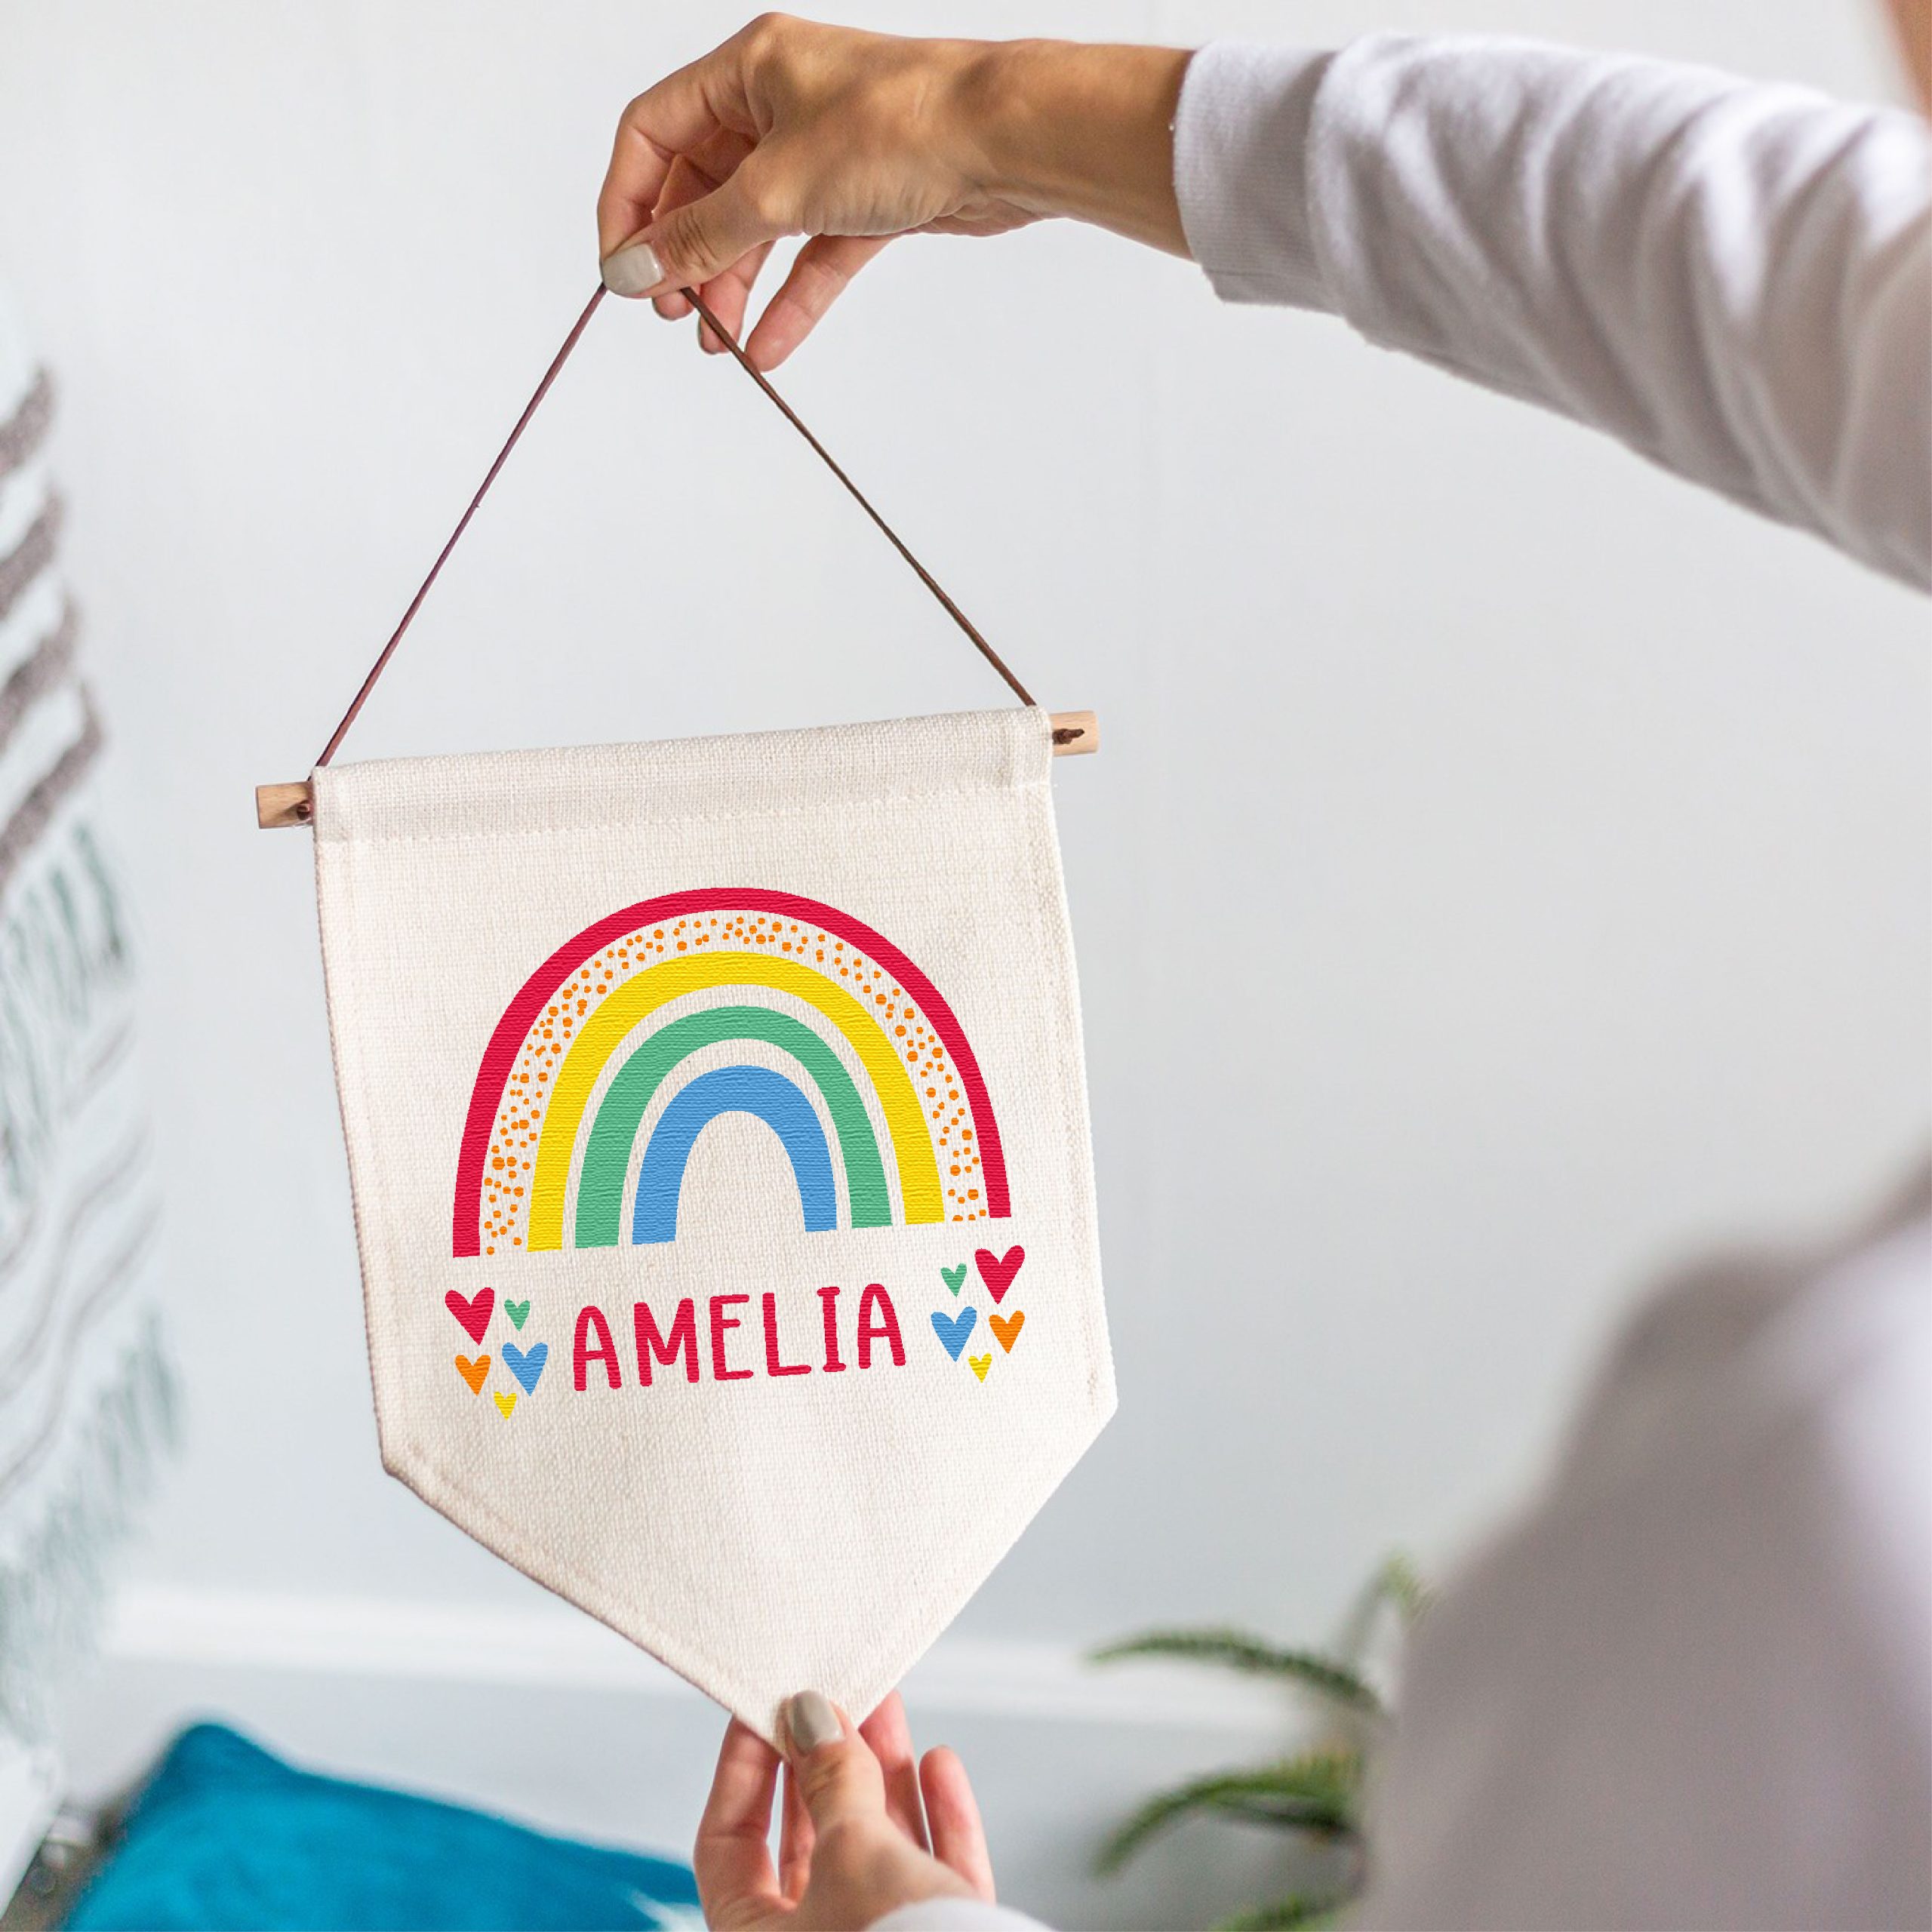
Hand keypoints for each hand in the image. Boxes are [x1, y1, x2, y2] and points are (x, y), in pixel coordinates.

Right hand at [597, 14, 1190, 367]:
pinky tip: (768, 346)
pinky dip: (790, 299)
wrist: (1005, 143)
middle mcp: (782, 101)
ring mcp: (826, 151)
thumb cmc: (902, 126)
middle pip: (704, 183)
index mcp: (747, 69)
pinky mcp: (869, 196)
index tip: (621, 268)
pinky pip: (812, 254)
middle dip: (682, 251)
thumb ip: (698, 236)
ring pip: (758, 225)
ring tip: (715, 338)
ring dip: (732, 283)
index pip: (653, 131)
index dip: (628, 201)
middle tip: (670, 311)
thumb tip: (634, 269)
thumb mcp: (775, 189)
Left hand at [695, 1689, 994, 1929]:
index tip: (766, 1706)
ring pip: (876, 1849)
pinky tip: (940, 1763)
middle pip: (808, 1841)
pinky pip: (931, 1875)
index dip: (744, 1768)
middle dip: (828, 1762)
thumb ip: (831, 1778)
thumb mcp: (851, 1850)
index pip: (727, 1842)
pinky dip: (937, 1819)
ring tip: (889, 1706)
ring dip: (886, 1774)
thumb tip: (812, 1714)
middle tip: (836, 1697)